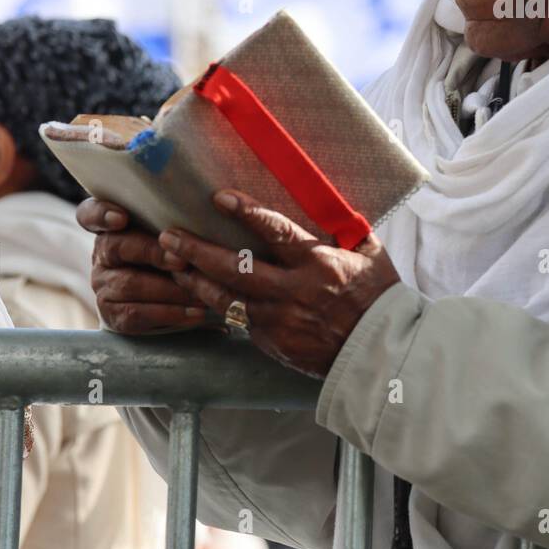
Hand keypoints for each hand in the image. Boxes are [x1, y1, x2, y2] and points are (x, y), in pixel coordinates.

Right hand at [76, 197, 211, 334]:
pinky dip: (170, 313)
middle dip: (152, 253)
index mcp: (114, 224)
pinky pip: (137, 313)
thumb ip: (183, 219)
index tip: (121, 218)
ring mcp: (104, 283)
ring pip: (129, 284)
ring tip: (199, 292)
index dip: (102, 214)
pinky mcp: (113, 313)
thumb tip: (219, 202)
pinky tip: (196, 313)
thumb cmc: (182, 252)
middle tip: (182, 261)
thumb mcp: (181, 231)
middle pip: (117, 246)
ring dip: (169, 289)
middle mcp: (104, 252)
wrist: (174, 298)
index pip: (91, 213)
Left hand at [156, 189, 400, 378]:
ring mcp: (278, 319)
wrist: (379, 351)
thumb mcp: (370, 254)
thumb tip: (330, 202)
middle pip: (233, 267)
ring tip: (173, 265)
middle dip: (197, 250)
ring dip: (195, 280)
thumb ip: (347, 228)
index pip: (275, 231)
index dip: (245, 212)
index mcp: (317, 263)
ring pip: (225, 298)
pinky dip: (216, 307)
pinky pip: (237, 322)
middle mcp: (292, 290)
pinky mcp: (272, 342)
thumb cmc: (379, 297)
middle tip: (169, 236)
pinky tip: (199, 296)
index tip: (219, 197)